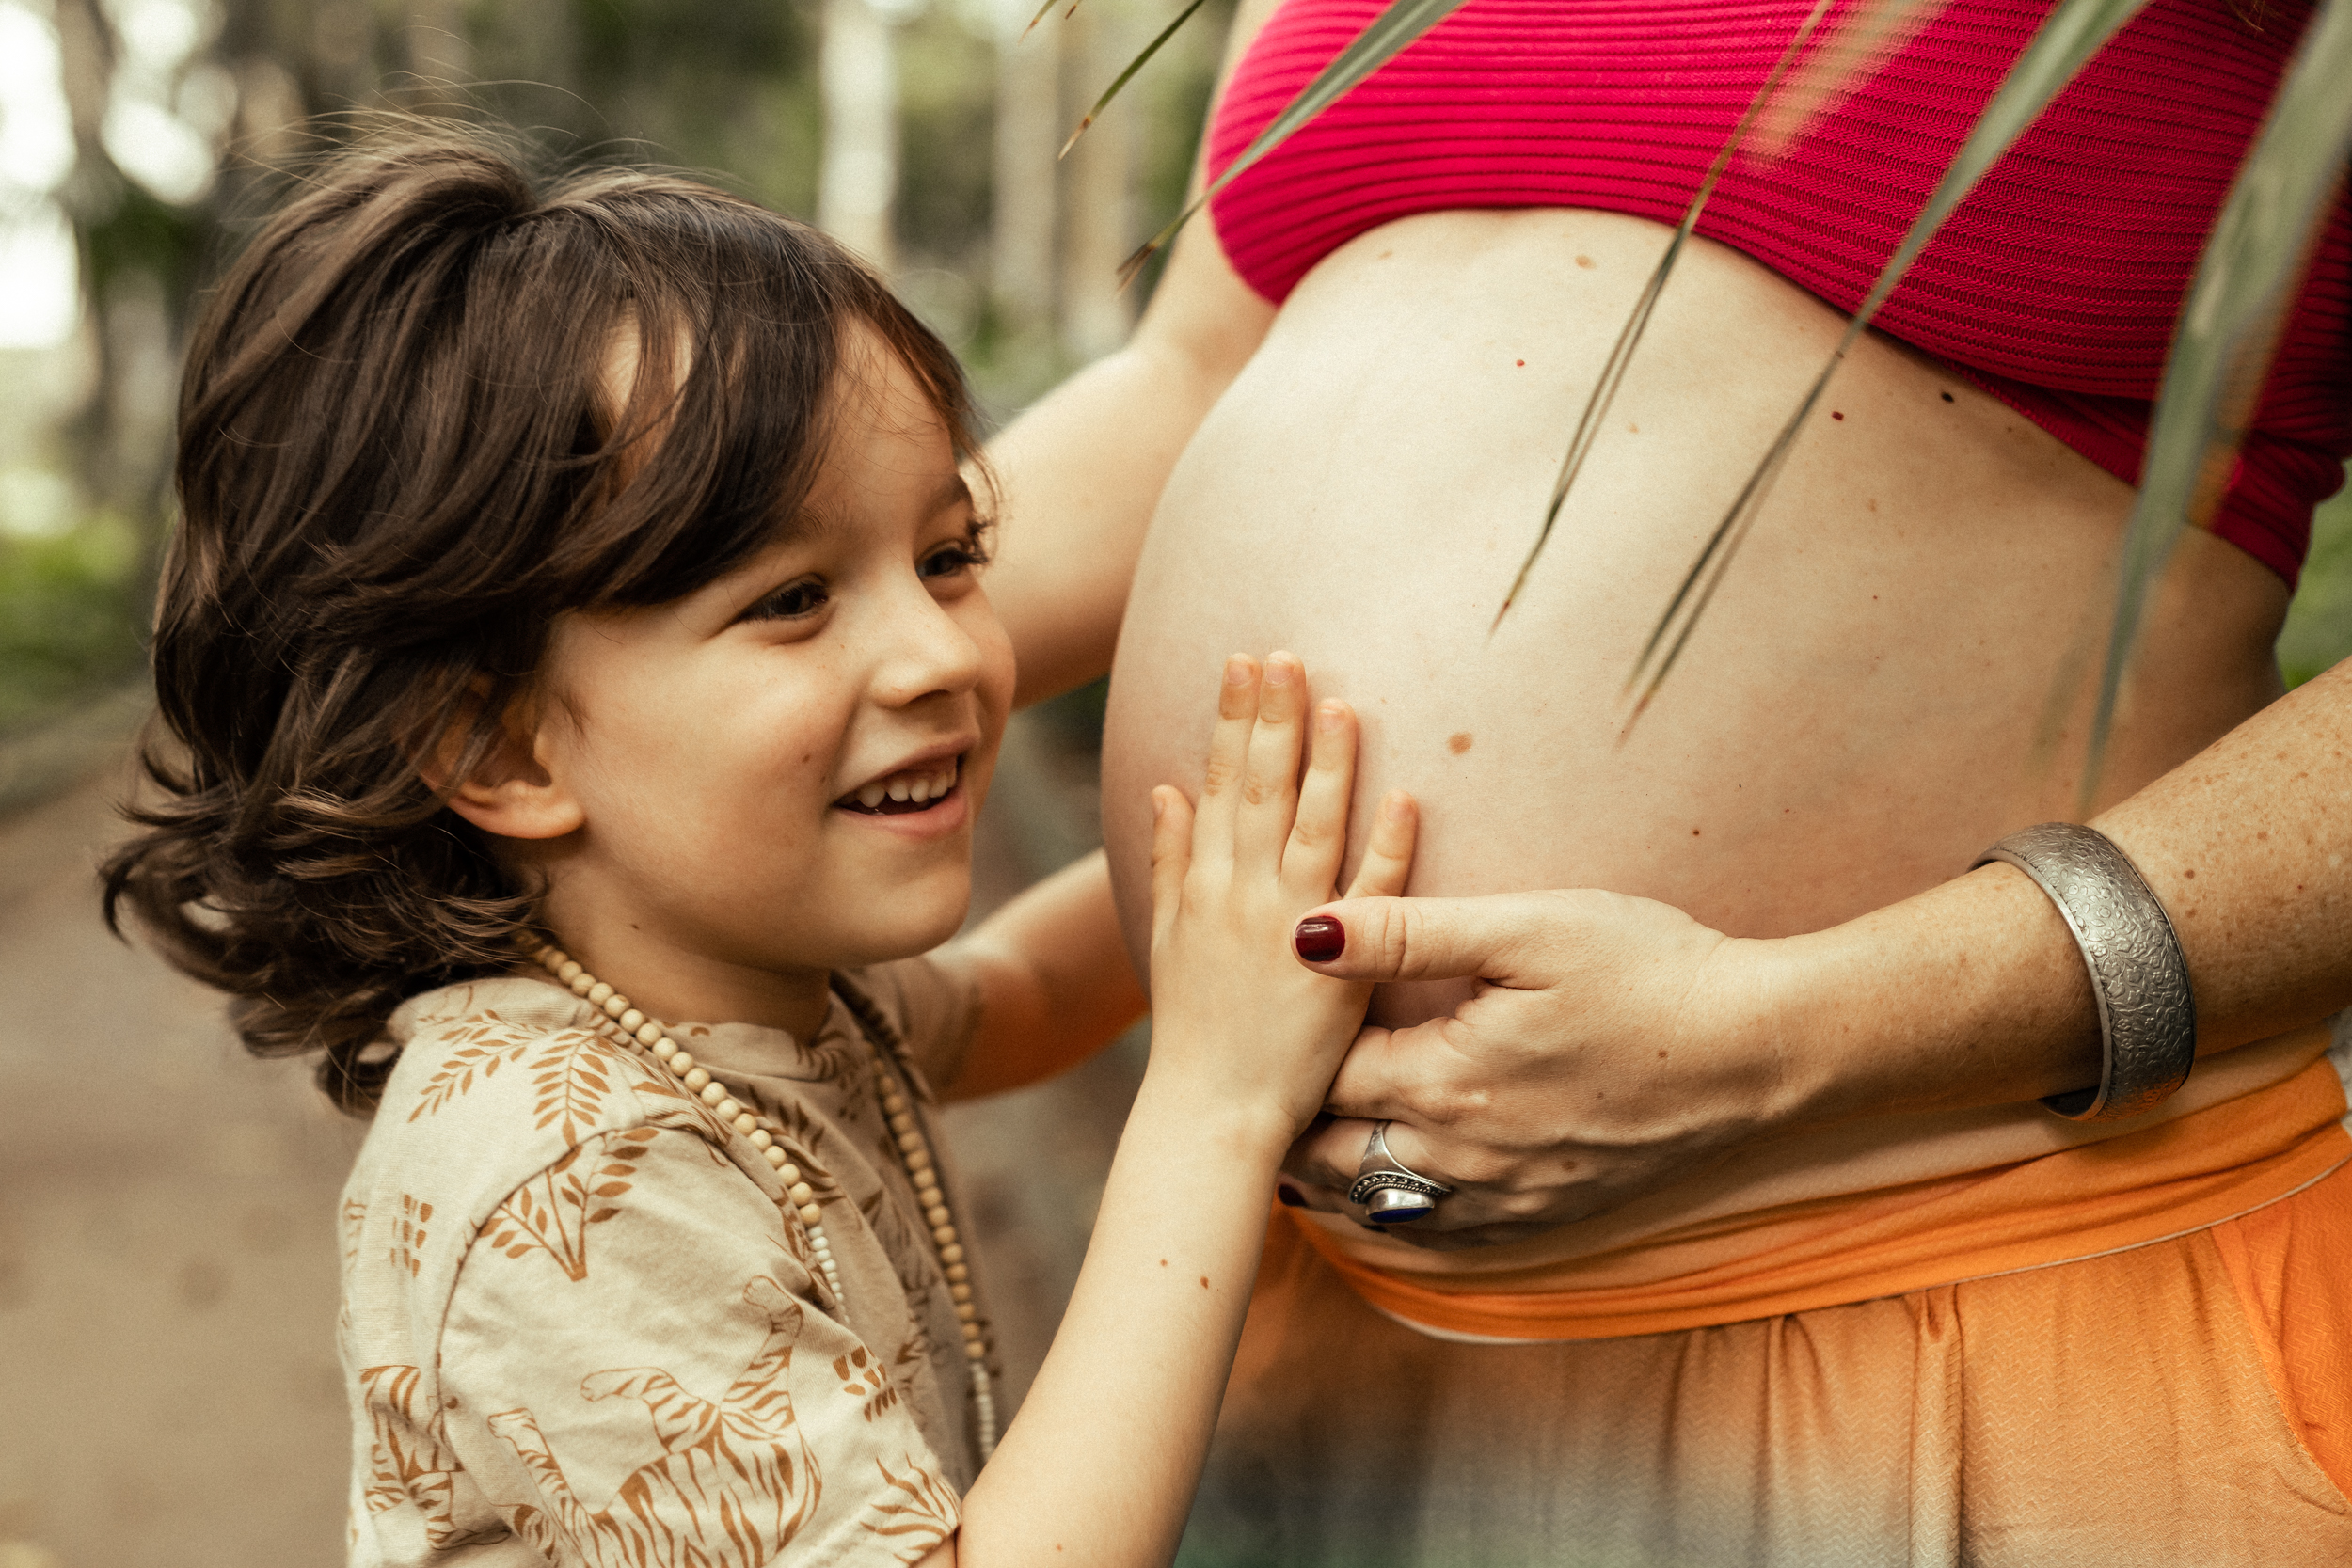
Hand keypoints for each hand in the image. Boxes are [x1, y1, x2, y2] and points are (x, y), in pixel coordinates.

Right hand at [1146, 653, 1416, 1135]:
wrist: (1212, 1107)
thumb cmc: (1193, 1025)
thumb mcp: (1167, 934)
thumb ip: (1168, 858)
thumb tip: (1166, 789)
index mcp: (1204, 882)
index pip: (1220, 780)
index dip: (1232, 717)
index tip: (1243, 660)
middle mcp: (1242, 894)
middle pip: (1262, 789)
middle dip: (1274, 716)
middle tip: (1288, 653)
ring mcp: (1290, 927)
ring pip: (1312, 827)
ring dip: (1328, 763)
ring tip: (1343, 703)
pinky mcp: (1338, 967)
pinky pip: (1370, 896)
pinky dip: (1387, 845)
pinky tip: (1404, 796)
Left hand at [1280, 889, 1796, 1247]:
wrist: (1759, 1047)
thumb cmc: (1648, 969)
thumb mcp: (1525, 927)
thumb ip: (1406, 933)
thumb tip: (1303, 930)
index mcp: (1446, 1079)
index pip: (1324, 1079)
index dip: (1288, 1053)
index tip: (1254, 1032)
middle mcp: (1466, 1154)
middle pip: (1337, 1161)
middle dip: (1292, 1132)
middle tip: (1249, 1103)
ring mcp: (1510, 1195)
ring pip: (1385, 1208)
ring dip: (1336, 1181)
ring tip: (1293, 1152)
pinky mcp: (1549, 1214)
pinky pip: (1447, 1239)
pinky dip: (1400, 1219)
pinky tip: (1387, 1197)